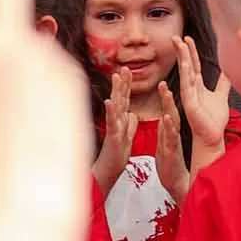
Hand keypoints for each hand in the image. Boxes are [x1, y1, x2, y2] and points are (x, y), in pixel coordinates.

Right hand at [93, 72, 136, 186]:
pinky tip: (110, 101)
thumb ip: (129, 124)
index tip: (128, 71)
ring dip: (117, 91)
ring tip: (117, 77)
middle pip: (121, 98)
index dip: (127, 86)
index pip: (125, 99)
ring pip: (116, 107)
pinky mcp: (114, 138)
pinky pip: (113, 123)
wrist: (108, 172)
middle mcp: (117, 122)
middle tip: (124, 67)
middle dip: (122, 83)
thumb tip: (131, 113)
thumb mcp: (127, 137)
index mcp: (122, 121)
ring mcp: (114, 128)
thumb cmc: (116, 156)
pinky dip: (112, 112)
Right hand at [175, 35, 233, 152]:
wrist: (211, 136)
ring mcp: (190, 95)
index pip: (193, 64)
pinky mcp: (190, 103)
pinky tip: (186, 64)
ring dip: (183, 58)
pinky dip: (186, 75)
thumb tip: (225, 74)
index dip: (190, 51)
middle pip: (187, 65)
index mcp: (198, 86)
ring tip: (180, 45)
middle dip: (182, 50)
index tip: (187, 39)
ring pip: (186, 72)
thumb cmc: (213, 120)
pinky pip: (187, 87)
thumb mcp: (221, 97)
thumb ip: (222, 85)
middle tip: (176, 36)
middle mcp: (192, 88)